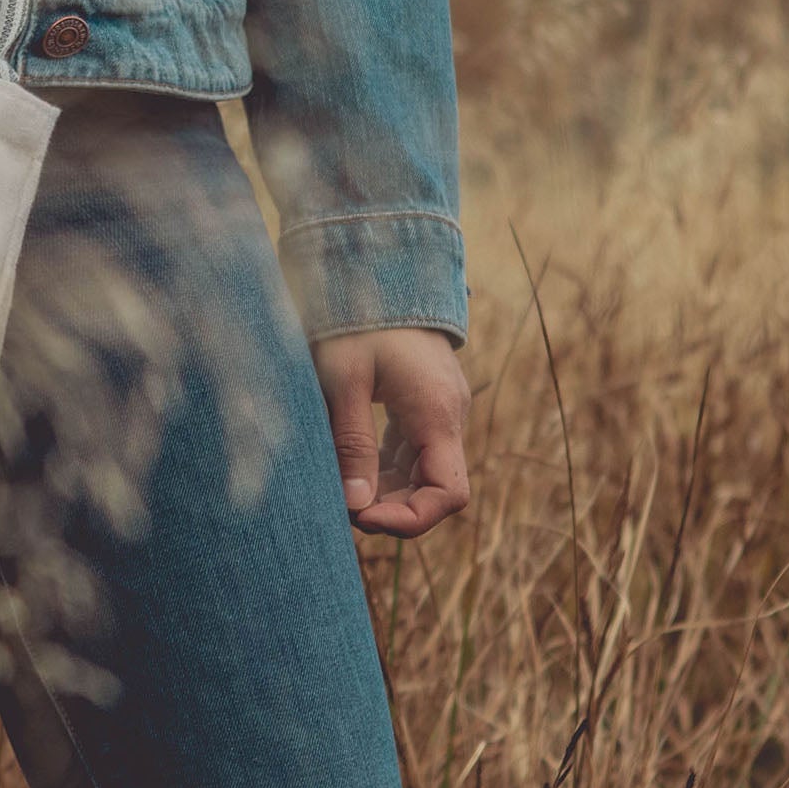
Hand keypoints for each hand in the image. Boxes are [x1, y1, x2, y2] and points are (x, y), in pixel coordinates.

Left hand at [313, 328, 471, 538]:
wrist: (378, 267)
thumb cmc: (357, 318)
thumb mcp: (344, 380)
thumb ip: (352, 443)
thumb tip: (355, 506)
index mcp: (436, 413)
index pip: (448, 494)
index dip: (411, 520)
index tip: (363, 518)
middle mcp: (448, 416)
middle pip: (435, 489)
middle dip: (392, 509)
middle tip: (341, 508)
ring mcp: (439, 409)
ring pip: (422, 472)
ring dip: (386, 491)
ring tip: (339, 490)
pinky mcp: (424, 403)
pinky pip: (412, 451)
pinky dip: (385, 468)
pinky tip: (350, 469)